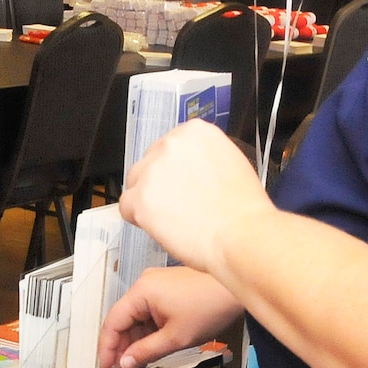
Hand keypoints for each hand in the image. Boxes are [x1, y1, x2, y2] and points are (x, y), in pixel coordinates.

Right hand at [97, 267, 243, 367]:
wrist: (236, 290)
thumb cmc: (210, 306)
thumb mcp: (175, 338)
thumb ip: (146, 352)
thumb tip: (125, 363)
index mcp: (141, 292)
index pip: (113, 322)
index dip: (107, 347)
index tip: (107, 366)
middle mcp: (145, 284)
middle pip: (124, 319)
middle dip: (122, 345)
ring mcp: (156, 285)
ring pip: (137, 317)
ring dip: (136, 339)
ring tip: (137, 362)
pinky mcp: (167, 289)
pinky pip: (150, 311)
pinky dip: (149, 329)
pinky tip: (151, 346)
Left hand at [118, 119, 271, 272]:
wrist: (241, 235)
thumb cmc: (242, 209)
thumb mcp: (229, 161)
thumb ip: (201, 157)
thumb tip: (186, 165)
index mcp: (195, 131)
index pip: (167, 147)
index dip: (173, 171)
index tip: (180, 184)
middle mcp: (171, 144)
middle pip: (148, 164)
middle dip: (158, 185)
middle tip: (179, 206)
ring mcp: (153, 170)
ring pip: (135, 184)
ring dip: (148, 201)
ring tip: (176, 218)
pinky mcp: (140, 198)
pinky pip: (126, 207)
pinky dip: (140, 220)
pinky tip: (163, 227)